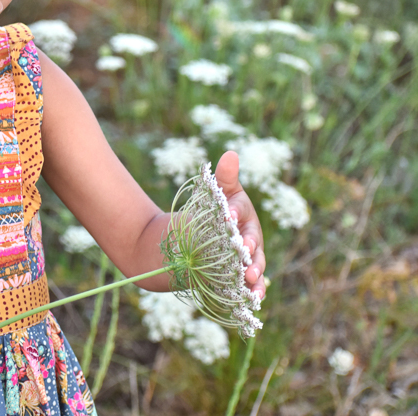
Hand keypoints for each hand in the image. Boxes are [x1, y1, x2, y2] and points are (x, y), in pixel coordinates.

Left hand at [215, 151, 266, 299]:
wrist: (196, 240)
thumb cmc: (212, 213)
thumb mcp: (216, 194)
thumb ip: (224, 177)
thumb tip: (230, 154)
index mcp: (243, 215)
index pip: (240, 211)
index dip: (234, 212)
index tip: (226, 214)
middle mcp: (251, 237)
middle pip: (253, 241)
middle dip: (250, 246)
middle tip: (245, 249)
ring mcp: (248, 259)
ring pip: (256, 265)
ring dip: (255, 272)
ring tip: (250, 278)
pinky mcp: (241, 277)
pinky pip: (251, 285)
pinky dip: (254, 292)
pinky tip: (253, 298)